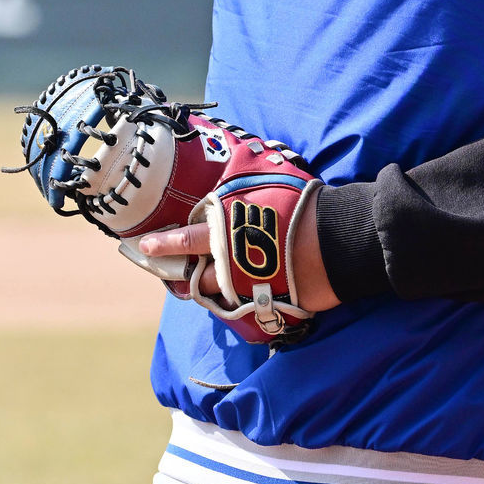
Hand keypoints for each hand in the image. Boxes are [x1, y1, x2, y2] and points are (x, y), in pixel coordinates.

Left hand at [138, 187, 337, 313]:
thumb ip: (245, 187)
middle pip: (194, 275)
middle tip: (169, 276)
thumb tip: (232, 177)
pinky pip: (243, 306)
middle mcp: (230, 262)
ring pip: (215, 295)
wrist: (338, 240)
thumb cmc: (305, 207)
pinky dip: (236, 301)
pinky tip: (237, 295)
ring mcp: (246, 287)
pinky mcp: (266, 304)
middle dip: (177, 275)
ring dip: (205, 290)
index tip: (145, 246)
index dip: (165, 243)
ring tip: (200, 288)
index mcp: (227, 230)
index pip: (187, 239)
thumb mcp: (270, 185)